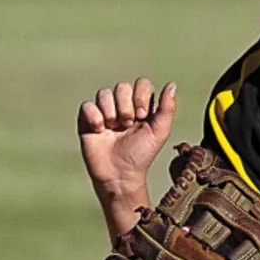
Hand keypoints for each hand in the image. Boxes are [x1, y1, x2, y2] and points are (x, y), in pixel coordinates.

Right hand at [77, 77, 175, 241]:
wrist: (120, 175)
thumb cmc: (141, 156)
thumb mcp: (159, 132)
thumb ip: (167, 108)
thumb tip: (172, 84)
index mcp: (140, 106)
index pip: (141, 84)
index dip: (141, 96)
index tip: (143, 116)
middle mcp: (122, 106)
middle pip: (122, 87)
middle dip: (126, 107)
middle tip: (127, 125)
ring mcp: (104, 112)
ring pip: (104, 94)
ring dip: (111, 112)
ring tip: (114, 128)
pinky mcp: (88, 121)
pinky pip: (87, 106)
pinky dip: (94, 116)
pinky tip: (100, 130)